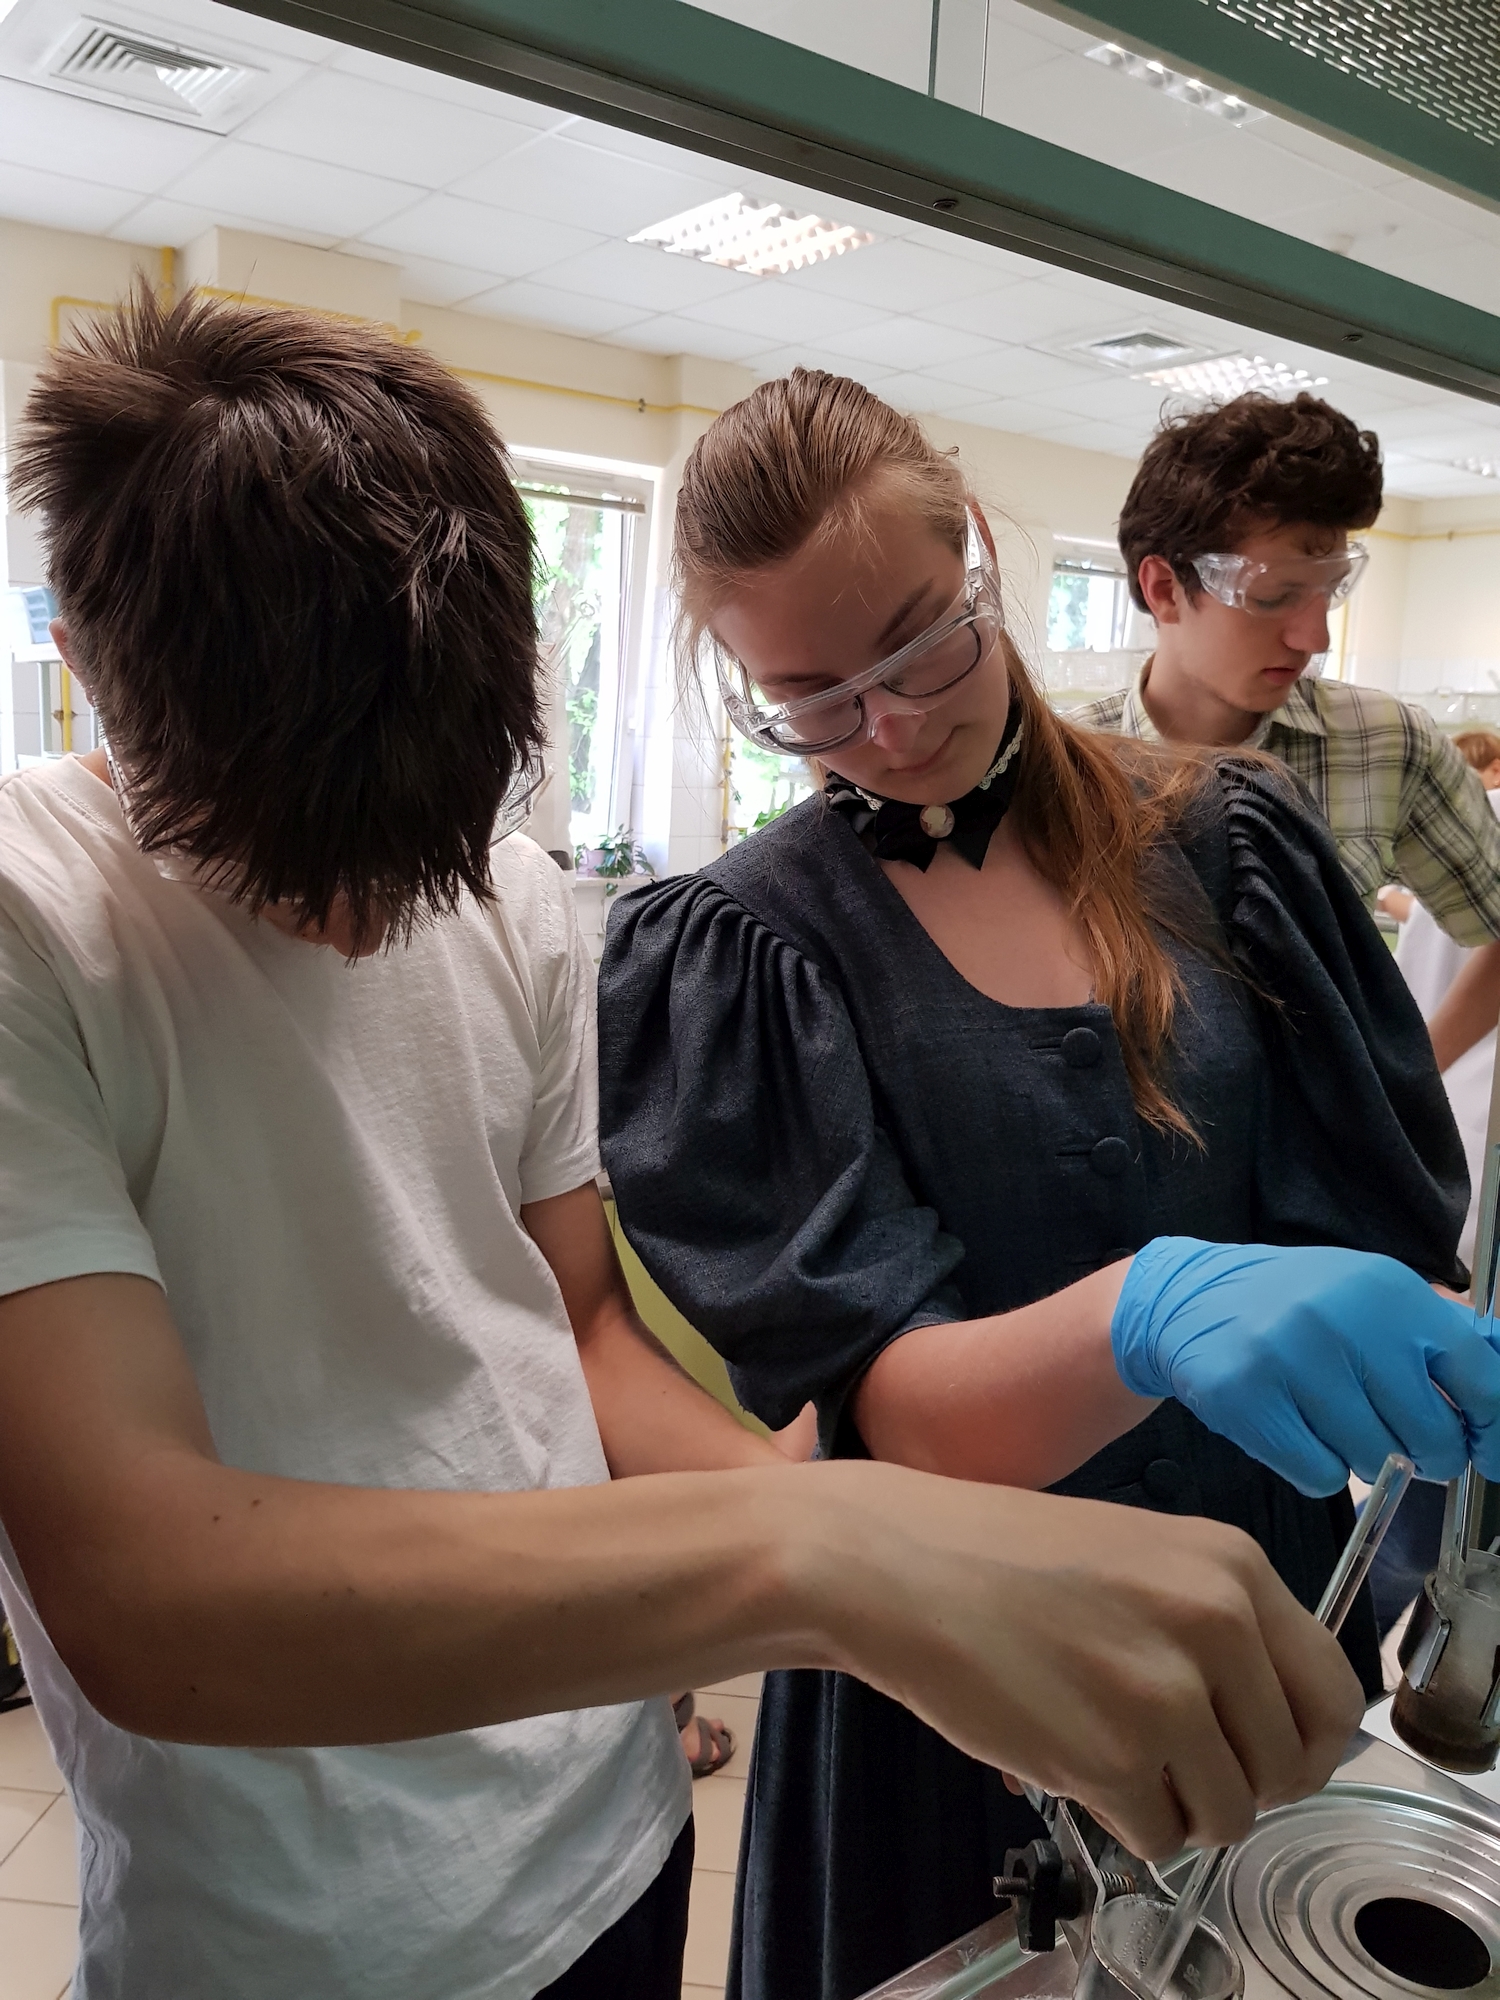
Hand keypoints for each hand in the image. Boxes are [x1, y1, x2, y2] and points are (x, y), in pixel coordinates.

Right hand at [813, 1465, 1361, 1858]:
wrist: (898, 1565)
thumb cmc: (1004, 1558)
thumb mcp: (1142, 1555)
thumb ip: (1217, 1622)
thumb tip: (1277, 1723)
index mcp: (1232, 1567)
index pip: (1336, 1693)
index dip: (1304, 1741)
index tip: (1261, 1752)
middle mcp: (1217, 1623)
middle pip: (1290, 1766)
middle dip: (1240, 1782)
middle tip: (1173, 1762)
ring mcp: (1166, 1694)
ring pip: (1232, 1813)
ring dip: (1179, 1807)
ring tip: (1112, 1756)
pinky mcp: (1111, 1760)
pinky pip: (1161, 1838)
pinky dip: (1124, 1823)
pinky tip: (1074, 1767)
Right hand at [1111, 1238, 1499, 1496]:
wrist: (1189, 1299)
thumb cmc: (1298, 1306)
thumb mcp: (1375, 1297)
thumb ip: (1447, 1336)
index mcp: (1390, 1291)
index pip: (1480, 1380)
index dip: (1492, 1431)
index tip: (1488, 1453)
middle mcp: (1344, 1319)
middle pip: (1430, 1438)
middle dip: (1422, 1453)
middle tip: (1392, 1433)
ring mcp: (1290, 1357)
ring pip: (1374, 1463)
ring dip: (1361, 1457)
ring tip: (1328, 1417)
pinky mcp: (1245, 1396)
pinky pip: (1318, 1476)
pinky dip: (1313, 1467)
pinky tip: (1292, 1428)